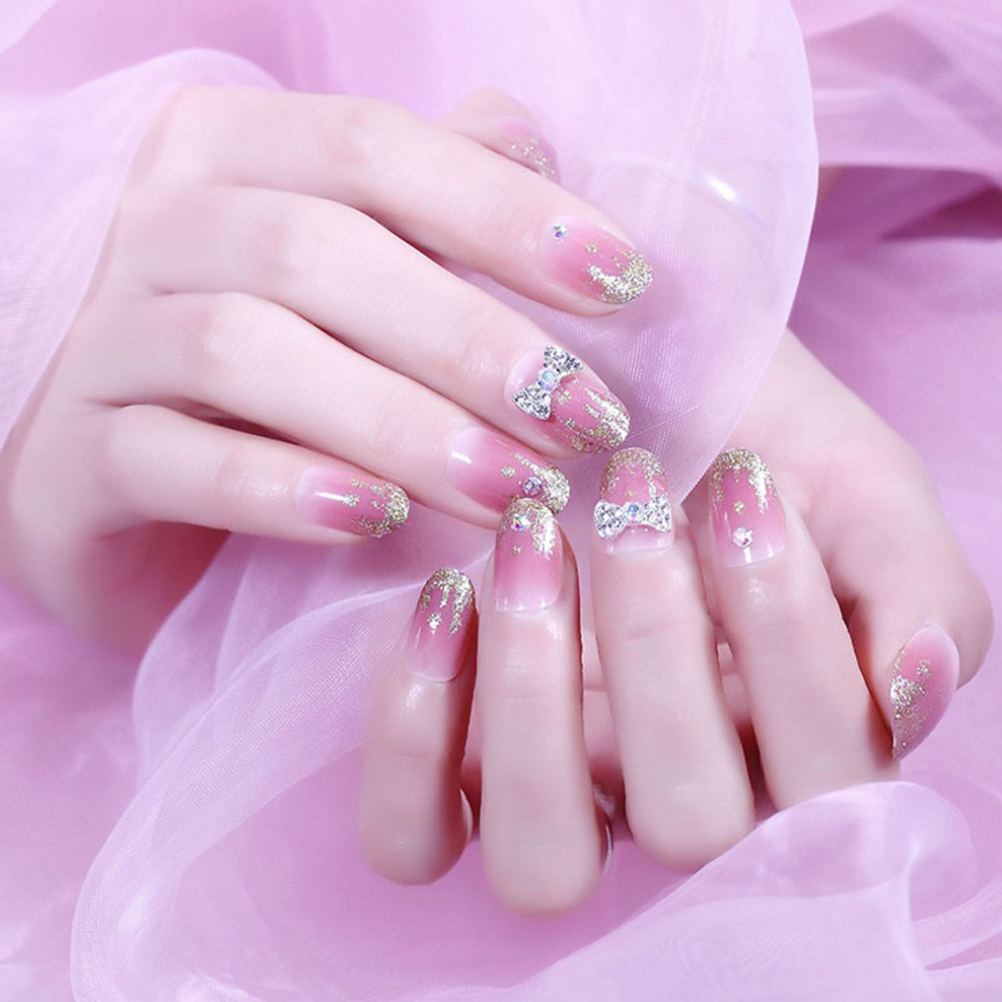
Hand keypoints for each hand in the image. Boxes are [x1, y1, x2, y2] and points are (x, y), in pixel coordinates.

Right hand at [0, 86, 650, 649]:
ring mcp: (104, 342)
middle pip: (316, 251)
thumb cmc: (284, 378)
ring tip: (512, 490)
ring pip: (245, 351)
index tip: (621, 283)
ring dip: (399, 425)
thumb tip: (543, 163)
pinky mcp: (73, 459)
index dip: (501, 211)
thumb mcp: (365, 281)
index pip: (373, 148)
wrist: (141, 488)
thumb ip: (437, 209)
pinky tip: (376, 521)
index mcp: (234, 154)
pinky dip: (279, 488)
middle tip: (583, 418)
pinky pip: (170, 459)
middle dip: (468, 339)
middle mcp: (159, 225)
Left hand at [359, 331, 991, 913]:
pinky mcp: (448, 763)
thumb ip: (917, 589)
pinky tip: (444, 598)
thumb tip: (910, 692)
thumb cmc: (744, 435)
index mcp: (798, 744)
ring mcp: (557, 789)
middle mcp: (679, 791)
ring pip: (542, 864)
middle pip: (687, 827)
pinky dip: (415, 731)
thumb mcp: (858, 485)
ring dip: (532, 699)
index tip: (746, 483)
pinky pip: (411, 835)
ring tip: (531, 541)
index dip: (789, 639)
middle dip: (658, 647)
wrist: (620, 380)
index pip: (828, 782)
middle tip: (633, 500)